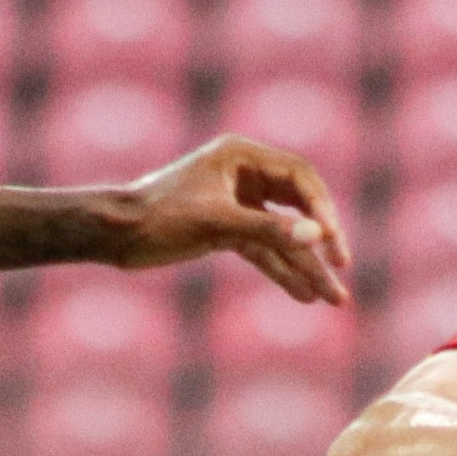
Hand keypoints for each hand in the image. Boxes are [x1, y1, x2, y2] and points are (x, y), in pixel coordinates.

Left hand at [112, 134, 351, 304]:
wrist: (114, 234)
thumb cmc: (157, 217)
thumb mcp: (215, 223)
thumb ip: (267, 230)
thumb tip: (317, 238)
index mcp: (241, 156)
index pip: (299, 177)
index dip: (321, 208)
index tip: (332, 241)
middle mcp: (244, 175)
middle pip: (298, 207)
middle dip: (320, 242)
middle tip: (342, 268)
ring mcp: (237, 204)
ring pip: (282, 236)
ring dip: (305, 266)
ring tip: (333, 299)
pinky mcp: (226, 230)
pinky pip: (263, 251)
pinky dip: (281, 272)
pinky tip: (303, 295)